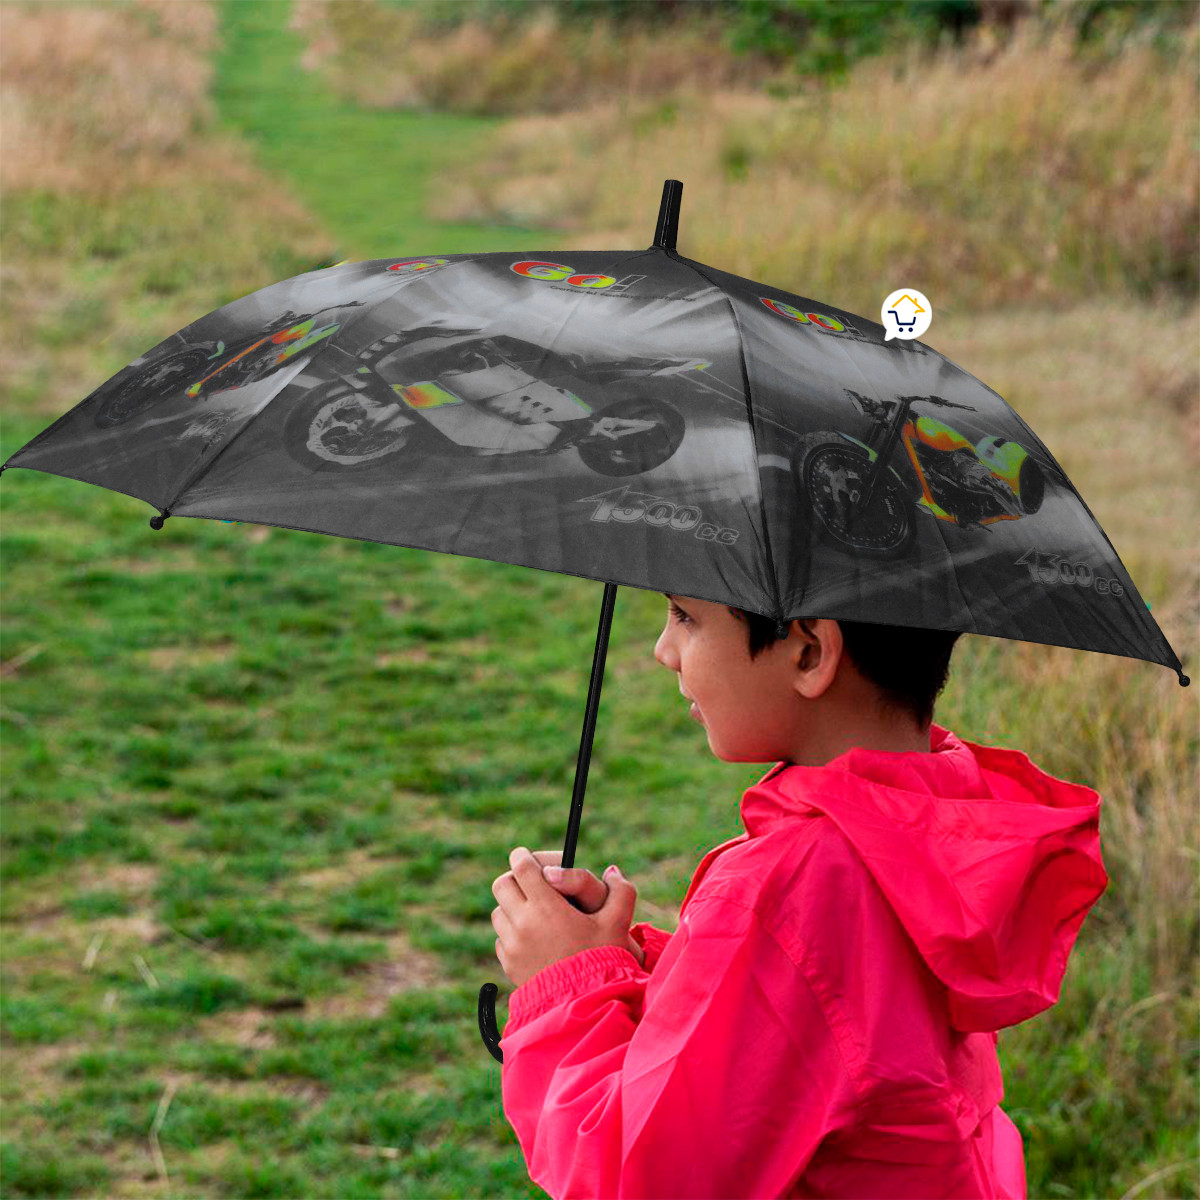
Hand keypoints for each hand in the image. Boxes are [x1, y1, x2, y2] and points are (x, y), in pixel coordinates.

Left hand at [492, 847, 642, 988]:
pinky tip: (534, 938)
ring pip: (499, 911)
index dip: (523, 856)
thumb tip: (611, 871)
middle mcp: (523, 923)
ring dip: (512, 906)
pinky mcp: (508, 964)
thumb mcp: (618, 924)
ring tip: (535, 912)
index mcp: (545, 906)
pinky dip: (512, 932)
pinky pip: (502, 938)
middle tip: (532, 882)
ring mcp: (512, 945)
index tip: (527, 856)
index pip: (521, 867)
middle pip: (503, 884)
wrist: (585, 1007)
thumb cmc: (602, 962)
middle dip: (516, 878)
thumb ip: (621, 891)